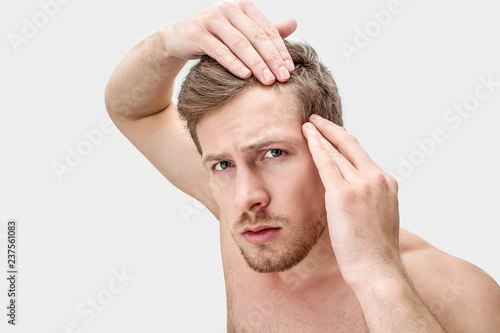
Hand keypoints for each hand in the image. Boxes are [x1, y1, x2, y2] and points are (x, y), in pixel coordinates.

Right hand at [160, 0, 296, 84]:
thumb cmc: (215, 37)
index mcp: (243, 7)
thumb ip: (265, 30)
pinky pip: (219, 50)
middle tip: (283, 78)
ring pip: (240, 44)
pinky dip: (233, 63)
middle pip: (256, 37)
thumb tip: (294, 23)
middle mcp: (229, 9)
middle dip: (272, 59)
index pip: (267, 30)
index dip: (281, 50)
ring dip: (256, 64)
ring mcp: (212, 19)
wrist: (179, 39)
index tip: (290, 70)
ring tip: (268, 81)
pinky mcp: (197, 33)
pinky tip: (245, 76)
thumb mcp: (241, 32)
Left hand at [302, 114, 402, 290]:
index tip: (333, 132)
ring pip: (336, 152)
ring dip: (320, 135)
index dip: (344, 140)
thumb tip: (352, 194)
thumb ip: (368, 198)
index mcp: (387, 183)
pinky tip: (307, 136)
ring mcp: (362, 184)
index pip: (361, 155)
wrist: (378, 269)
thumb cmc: (375, 250)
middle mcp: (377, 178)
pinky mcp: (343, 194)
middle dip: (331, 129)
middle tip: (316, 119)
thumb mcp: (379, 216)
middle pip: (350, 145)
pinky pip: (326, 164)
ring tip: (308, 125)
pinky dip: (316, 147)